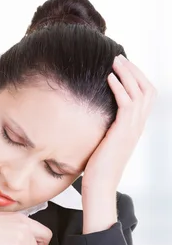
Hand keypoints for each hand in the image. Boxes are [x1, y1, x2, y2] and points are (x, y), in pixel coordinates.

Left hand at [82, 54, 157, 191]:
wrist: (100, 185)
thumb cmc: (98, 167)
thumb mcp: (104, 140)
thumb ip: (107, 126)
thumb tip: (96, 113)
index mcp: (135, 127)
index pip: (146, 96)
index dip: (138, 79)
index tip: (123, 67)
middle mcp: (138, 126)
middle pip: (148, 89)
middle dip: (135, 71)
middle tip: (120, 58)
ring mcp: (133, 128)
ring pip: (139, 92)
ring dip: (127, 74)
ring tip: (115, 62)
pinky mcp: (123, 131)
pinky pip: (127, 103)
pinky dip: (119, 87)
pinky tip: (109, 78)